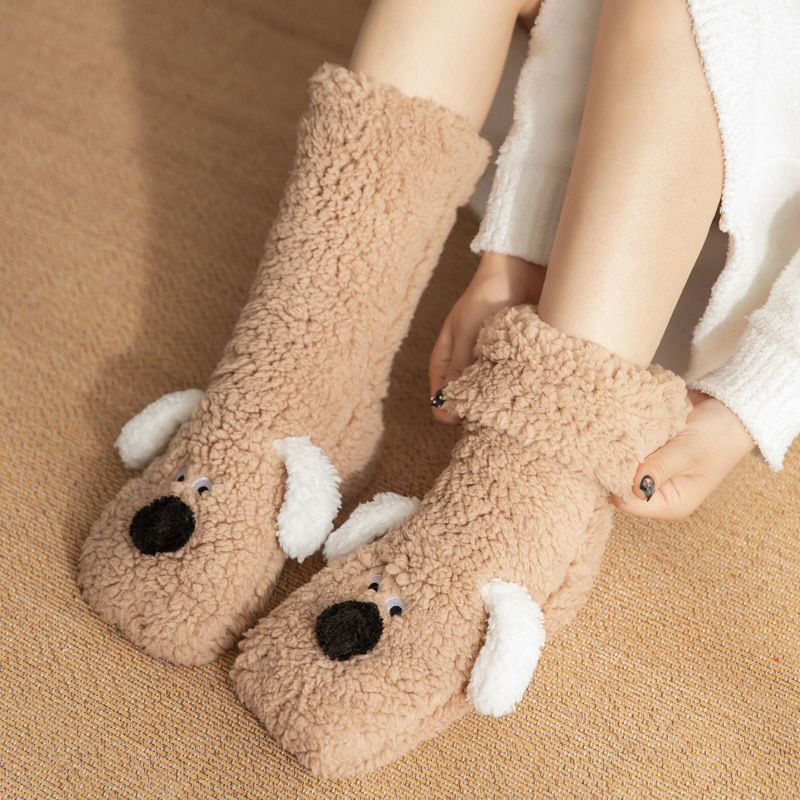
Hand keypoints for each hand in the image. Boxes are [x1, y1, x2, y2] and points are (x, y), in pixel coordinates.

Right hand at [429, 251, 545, 423]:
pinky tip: (531, 389)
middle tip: (491, 412)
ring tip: (512, 400)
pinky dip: (524, 390)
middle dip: (479, 412)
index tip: (463, 419)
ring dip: (502, 403)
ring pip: (495, 399)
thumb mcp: (466, 332)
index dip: (450, 414)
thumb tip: (445, 407)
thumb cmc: (487, 296)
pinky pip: (519, 386)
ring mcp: (496, 367)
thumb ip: (458, 368)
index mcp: (448, 361)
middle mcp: (470, 368)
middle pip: (470, 405)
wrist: (522, 270)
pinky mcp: (520, 363)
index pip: (441, 401)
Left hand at [612, 390, 754, 519]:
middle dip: (617, 466)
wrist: (732, 414)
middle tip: (618, 441)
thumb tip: (632, 486)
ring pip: (621, 470)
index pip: (627, 502)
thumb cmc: (717, 436)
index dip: (616, 480)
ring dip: (621, 453)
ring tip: (625, 433)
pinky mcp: (650, 462)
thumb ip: (658, 468)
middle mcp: (660, 497)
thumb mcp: (687, 451)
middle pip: (619, 487)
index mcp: (671, 504)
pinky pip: (628, 457)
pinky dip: (626, 445)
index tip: (616, 456)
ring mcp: (654, 479)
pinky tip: (629, 431)